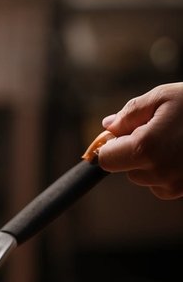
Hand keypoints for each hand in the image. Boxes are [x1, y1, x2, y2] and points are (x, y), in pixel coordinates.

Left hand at [87, 83, 182, 199]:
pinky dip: (168, 170)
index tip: (118, 134)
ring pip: (146, 177)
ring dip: (151, 161)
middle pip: (126, 169)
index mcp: (146, 148)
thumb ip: (130, 113)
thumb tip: (108, 126)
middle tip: (156, 128)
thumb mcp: (162, 97)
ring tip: (175, 138)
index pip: (106, 160)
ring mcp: (176, 185)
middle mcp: (159, 172)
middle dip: (133, 151)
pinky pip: (165, 183)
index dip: (109, 145)